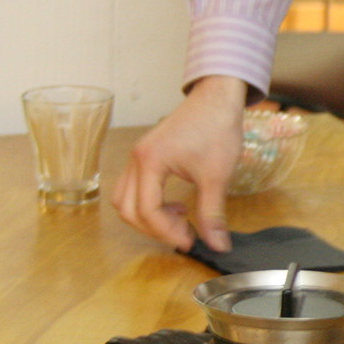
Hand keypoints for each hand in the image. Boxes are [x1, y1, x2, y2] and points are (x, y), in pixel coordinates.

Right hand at [112, 76, 246, 251]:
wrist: (217, 98)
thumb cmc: (217, 129)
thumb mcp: (217, 175)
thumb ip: (213, 213)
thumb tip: (218, 245)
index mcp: (150, 161)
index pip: (146, 210)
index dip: (168, 232)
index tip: (192, 241)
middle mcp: (136, 159)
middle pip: (127, 208)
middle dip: (155, 228)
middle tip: (186, 235)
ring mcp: (138, 156)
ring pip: (125, 199)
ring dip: (149, 217)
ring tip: (181, 219)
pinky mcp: (146, 156)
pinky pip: (134, 188)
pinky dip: (150, 203)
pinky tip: (178, 205)